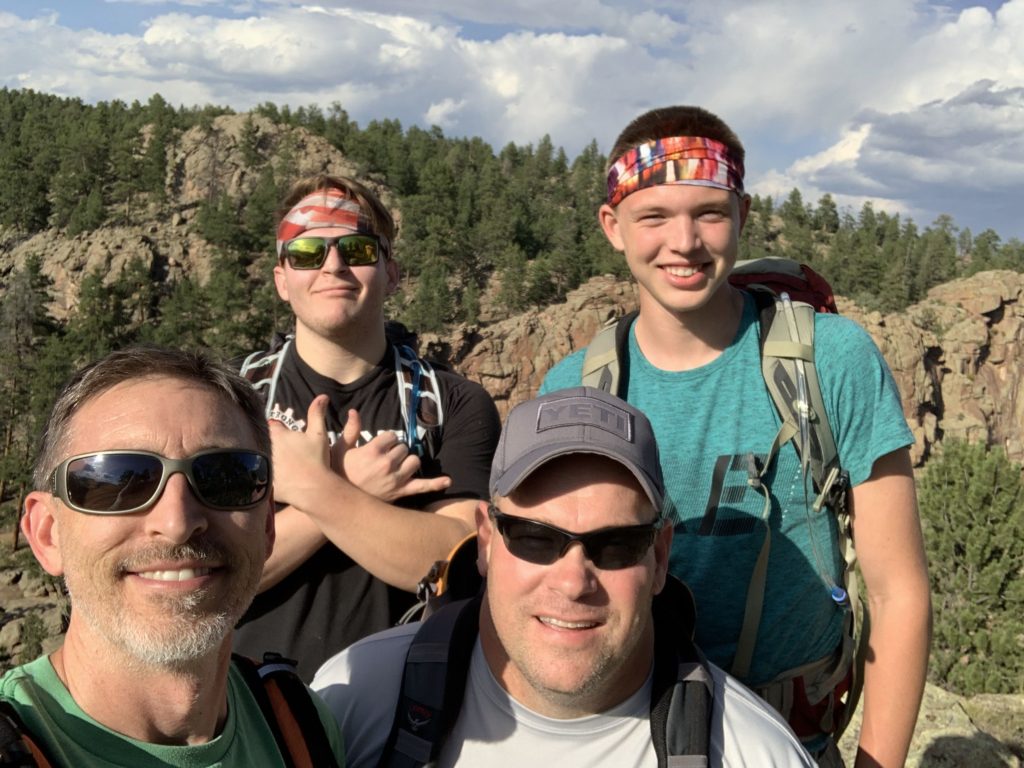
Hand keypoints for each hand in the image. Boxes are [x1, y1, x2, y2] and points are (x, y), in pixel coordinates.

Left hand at [268, 395, 334, 507]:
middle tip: (286, 454)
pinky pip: (258, 478)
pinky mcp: (260, 482)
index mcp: (276, 434)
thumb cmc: (317, 459)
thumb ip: (317, 413)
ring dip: (265, 461)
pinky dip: (264, 478)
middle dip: (272, 446)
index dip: (279, 431)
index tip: (287, 438)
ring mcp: (261, 465)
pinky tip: (277, 481)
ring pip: (259, 459)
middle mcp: (264, 448)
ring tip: (282, 468)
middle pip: (263, 443)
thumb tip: (322, 396)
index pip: (271, 427)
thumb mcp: (318, 433)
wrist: (314, 489)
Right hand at [336, 409, 451, 501]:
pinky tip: (447, 481)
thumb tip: (355, 411)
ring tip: (396, 466)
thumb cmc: (338, 473)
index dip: (385, 440)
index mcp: (372, 452)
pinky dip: (435, 484)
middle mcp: (386, 464)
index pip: (391, 436)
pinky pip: (422, 487)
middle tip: (383, 459)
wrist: (338, 502)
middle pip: (403, 448)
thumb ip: (350, 430)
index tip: (378, 447)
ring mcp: (396, 479)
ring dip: (408, 462)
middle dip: (395, 451)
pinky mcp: (400, 492)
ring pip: (413, 462)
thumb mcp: (340, 449)